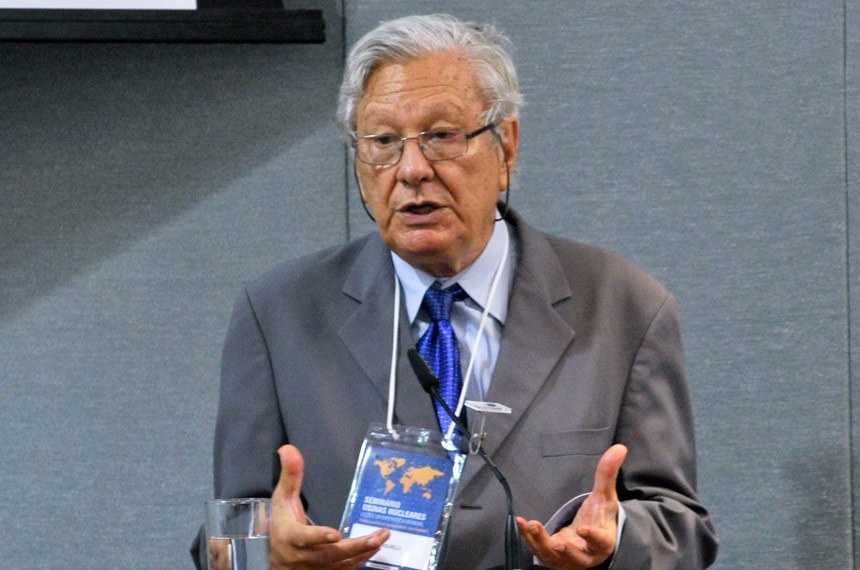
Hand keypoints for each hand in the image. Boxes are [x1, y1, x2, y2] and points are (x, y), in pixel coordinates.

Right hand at [270, 445, 389, 568]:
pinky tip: (374, 548)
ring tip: (382, 538)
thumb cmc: (280, 523)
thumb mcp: (282, 499)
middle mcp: (303, 557)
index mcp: (291, 536)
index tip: (334, 534)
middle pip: (330, 555)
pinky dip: (360, 560)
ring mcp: (314, 568)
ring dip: (363, 552)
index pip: (304, 538)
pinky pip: (344, 569)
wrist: (272, 556)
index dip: (318, 537)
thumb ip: (290, 475)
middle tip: (377, 537)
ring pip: (341, 564)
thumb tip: (288, 449)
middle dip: (355, 547)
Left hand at [516, 444, 627, 569]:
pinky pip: (539, 550)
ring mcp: (568, 559)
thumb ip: (607, 474)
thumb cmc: (599, 517)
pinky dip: (529, 538)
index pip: (601, 541)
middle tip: (557, 543)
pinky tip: (521, 522)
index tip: (584, 529)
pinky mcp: (553, 558)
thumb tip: (619, 447)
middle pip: (578, 557)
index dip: (594, 537)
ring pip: (554, 557)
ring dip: (541, 543)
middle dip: (567, 551)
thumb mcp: (604, 496)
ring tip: (532, 525)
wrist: (590, 539)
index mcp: (603, 541)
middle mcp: (586, 554)